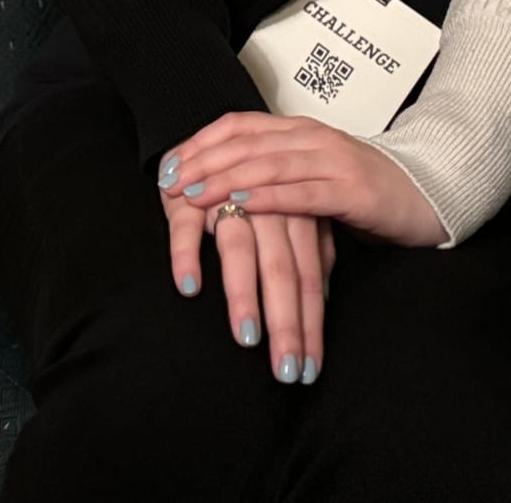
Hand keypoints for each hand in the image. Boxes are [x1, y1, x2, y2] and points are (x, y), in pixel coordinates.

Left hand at [160, 112, 447, 246]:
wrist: (428, 194)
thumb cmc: (365, 191)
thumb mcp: (311, 177)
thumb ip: (274, 175)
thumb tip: (220, 188)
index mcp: (299, 131)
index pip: (239, 125)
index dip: (200, 142)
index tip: (167, 164)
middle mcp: (313, 138)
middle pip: (246, 142)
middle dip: (203, 161)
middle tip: (168, 182)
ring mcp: (334, 161)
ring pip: (269, 163)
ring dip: (226, 178)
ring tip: (193, 193)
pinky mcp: (353, 190)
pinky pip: (303, 192)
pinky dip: (268, 197)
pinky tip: (242, 204)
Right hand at [160, 187, 332, 384]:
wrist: (211, 141)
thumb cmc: (255, 189)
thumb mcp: (291, 216)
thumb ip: (312, 250)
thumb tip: (325, 297)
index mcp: (298, 214)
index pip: (309, 276)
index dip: (311, 323)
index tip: (309, 368)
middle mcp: (267, 207)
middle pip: (281, 268)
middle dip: (286, 322)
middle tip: (285, 369)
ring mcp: (226, 198)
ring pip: (239, 248)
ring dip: (244, 293)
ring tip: (247, 336)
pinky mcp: (187, 194)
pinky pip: (186, 226)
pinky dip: (187, 254)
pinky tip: (189, 286)